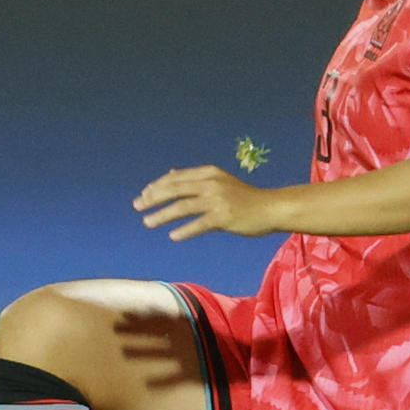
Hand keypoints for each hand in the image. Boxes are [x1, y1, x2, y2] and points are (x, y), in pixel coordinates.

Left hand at [134, 165, 278, 240]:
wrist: (271, 208)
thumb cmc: (245, 197)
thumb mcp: (220, 181)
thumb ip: (196, 179)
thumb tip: (170, 174)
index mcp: (209, 172)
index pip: (176, 178)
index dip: (157, 186)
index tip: (144, 195)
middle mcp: (211, 183)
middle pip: (175, 189)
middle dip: (153, 198)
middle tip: (138, 206)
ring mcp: (217, 200)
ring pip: (182, 207)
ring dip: (162, 215)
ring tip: (148, 222)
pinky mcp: (223, 217)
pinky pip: (198, 224)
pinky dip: (184, 230)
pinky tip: (173, 236)